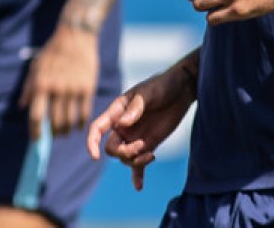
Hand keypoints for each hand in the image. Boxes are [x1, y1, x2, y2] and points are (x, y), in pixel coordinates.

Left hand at [19, 24, 99, 139]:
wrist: (76, 37)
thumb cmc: (53, 52)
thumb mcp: (36, 67)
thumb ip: (29, 88)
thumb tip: (22, 106)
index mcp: (41, 85)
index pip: (36, 116)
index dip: (35, 132)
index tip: (36, 140)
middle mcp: (57, 89)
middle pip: (55, 122)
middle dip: (54, 134)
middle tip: (54, 136)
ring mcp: (73, 89)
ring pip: (70, 120)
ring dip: (67, 131)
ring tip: (66, 132)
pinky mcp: (87, 87)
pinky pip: (84, 112)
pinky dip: (81, 123)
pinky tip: (78, 125)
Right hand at [87, 63, 196, 190]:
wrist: (182, 89)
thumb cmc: (162, 85)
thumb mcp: (149, 93)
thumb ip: (135, 108)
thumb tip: (122, 124)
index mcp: (117, 112)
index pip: (97, 129)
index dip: (92, 143)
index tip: (95, 156)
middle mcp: (123, 127)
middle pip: (112, 149)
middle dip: (123, 153)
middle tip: (141, 147)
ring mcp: (135, 137)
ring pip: (125, 158)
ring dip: (135, 161)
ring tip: (151, 155)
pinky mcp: (148, 144)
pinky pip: (138, 164)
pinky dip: (138, 176)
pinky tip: (139, 187)